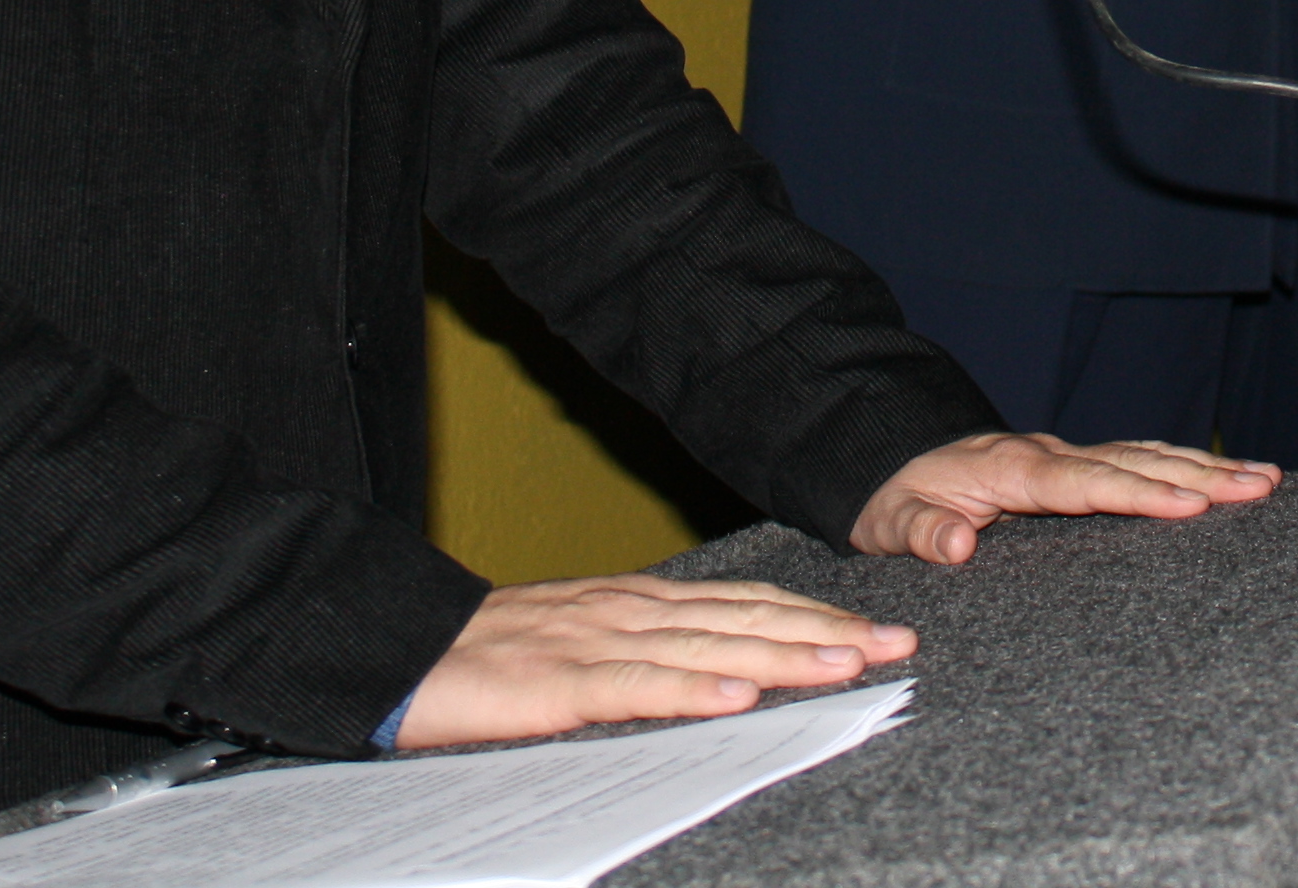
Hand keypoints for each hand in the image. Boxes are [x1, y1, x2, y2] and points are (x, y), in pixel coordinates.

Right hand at [388, 575, 911, 750]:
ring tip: (844, 664)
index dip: (814, 615)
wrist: (402, 649)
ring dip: (781, 655)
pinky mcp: (557, 683)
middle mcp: (629, 611)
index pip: (746, 603)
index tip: (877, 632)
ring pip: (706, 646)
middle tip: (895, 646)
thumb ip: (650, 653)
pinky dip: (690, 688)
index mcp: (638, 602)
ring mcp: (594, 641)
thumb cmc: (492, 658)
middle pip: (745, 618)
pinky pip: (634, 686)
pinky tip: (737, 695)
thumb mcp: (585, 644)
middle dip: (825, 632)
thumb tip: (727, 671)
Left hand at [850, 431, 1279, 565]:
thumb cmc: (893, 497)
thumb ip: (922, 531)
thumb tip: (959, 543)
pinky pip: (1136, 461)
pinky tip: (1223, 477)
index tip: (1191, 503)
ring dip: (1205, 467)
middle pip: (1134, 463)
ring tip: (1266, 479)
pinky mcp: (1073, 467)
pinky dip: (1182, 466)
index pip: (1087, 483)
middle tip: (1262, 486)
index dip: (1140, 494)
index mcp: (1012, 470)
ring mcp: (1064, 457)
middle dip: (1199, 475)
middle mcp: (1048, 456)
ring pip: (1145, 456)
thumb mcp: (889, 521)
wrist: (887, 458)